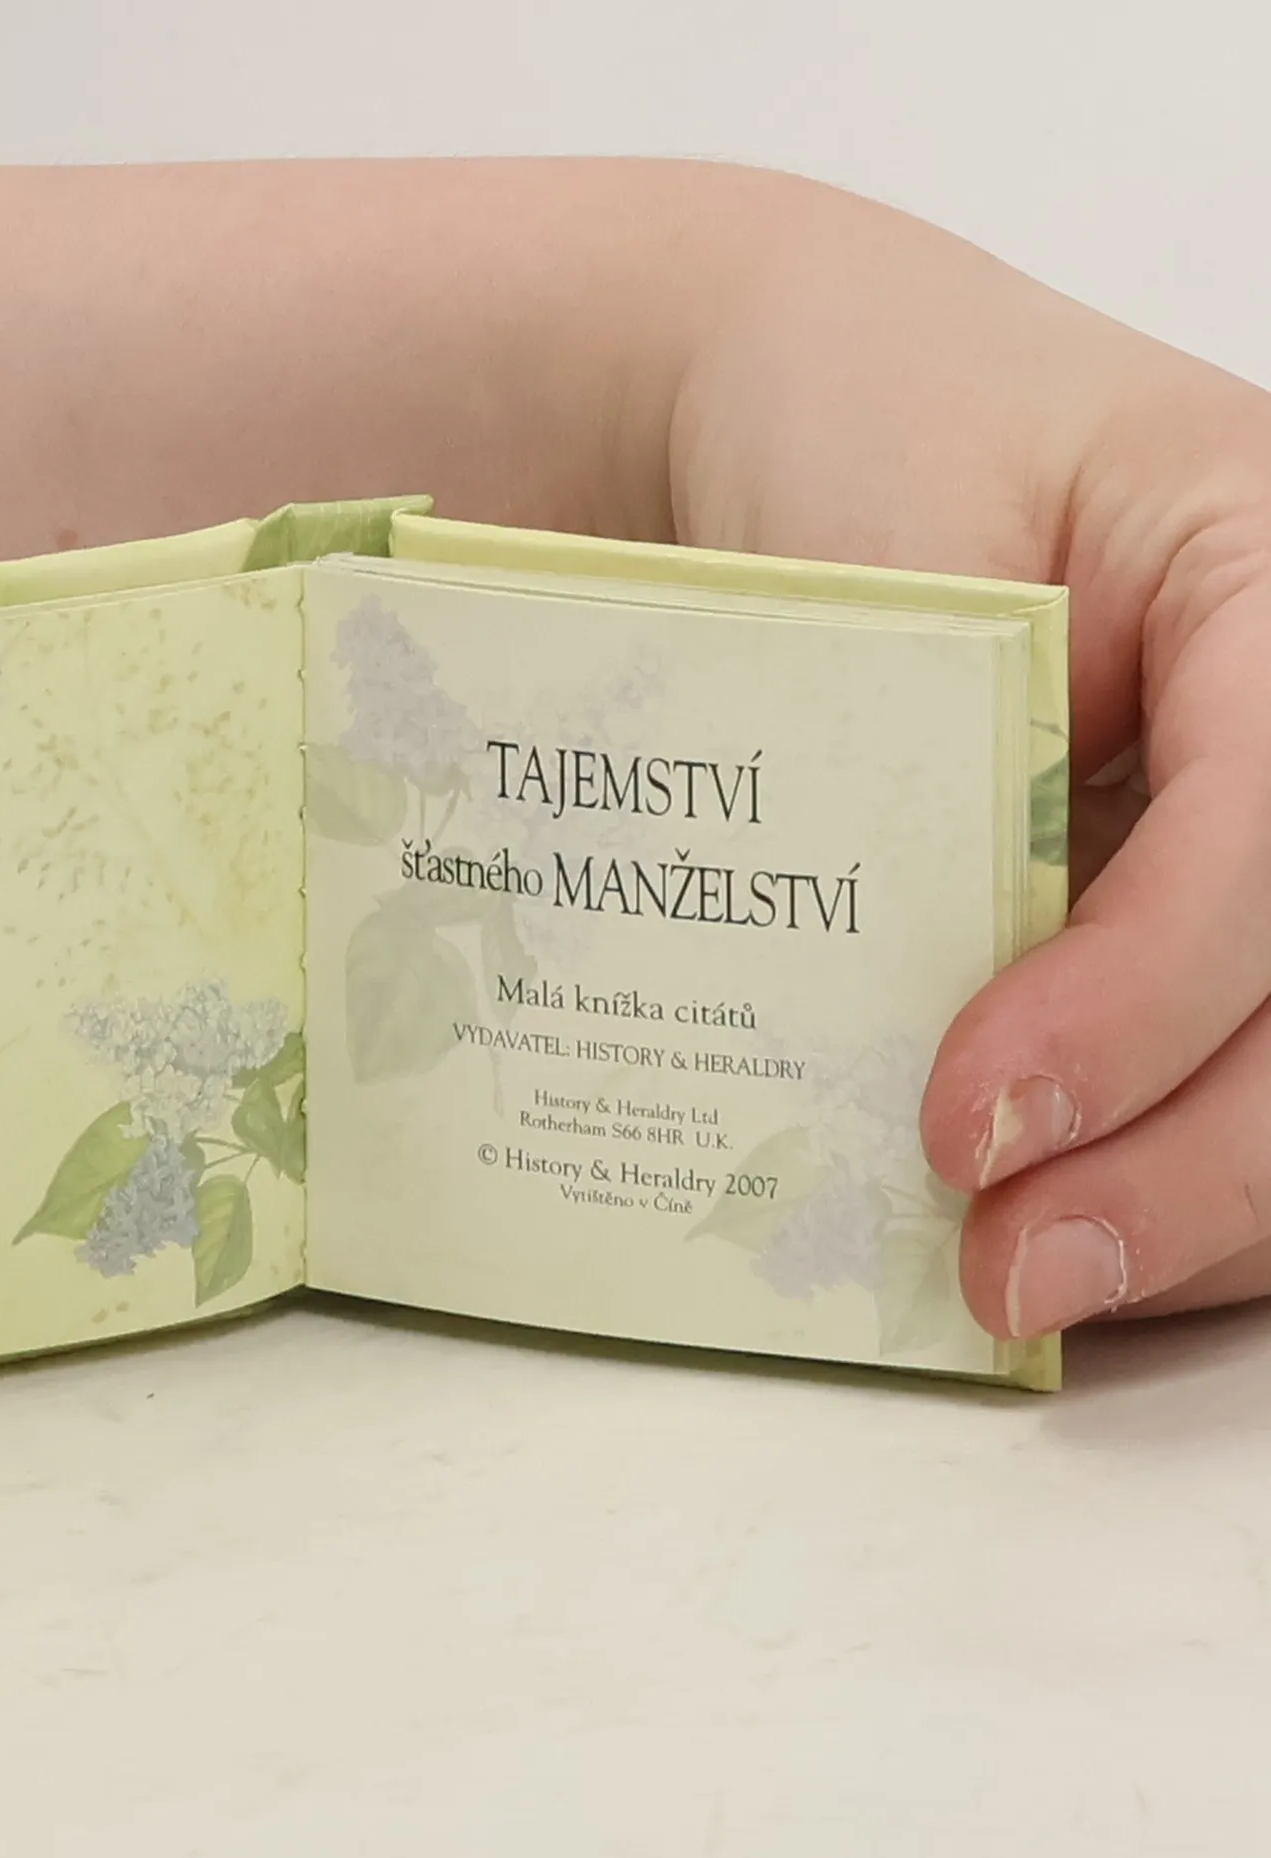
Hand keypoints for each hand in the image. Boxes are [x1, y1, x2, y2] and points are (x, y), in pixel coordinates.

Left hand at [670, 177, 1270, 1337]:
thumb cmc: (853, 425)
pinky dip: (1168, 1173)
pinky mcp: (1206, 911)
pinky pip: (1247, 1062)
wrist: (803, 401)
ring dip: (1195, 1206)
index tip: (970, 1115)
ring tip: (1016, 1288)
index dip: (1147, 993)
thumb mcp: (903, 554)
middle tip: (1012, 1270)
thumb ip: (953, 772)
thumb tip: (942, 1034)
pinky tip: (1061, 1230)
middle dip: (1196, 1159)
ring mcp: (1267, 821)